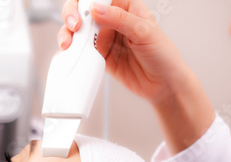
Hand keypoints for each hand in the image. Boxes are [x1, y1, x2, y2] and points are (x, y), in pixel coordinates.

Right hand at [59, 0, 188, 105]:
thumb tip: (96, 9)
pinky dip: (72, 51)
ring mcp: (105, 38)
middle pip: (84, 10)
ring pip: (79, 30)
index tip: (85, 9)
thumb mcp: (144, 32)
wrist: (162, 85)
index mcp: (126, 6)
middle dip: (72, 14)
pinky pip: (81, 50)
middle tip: (74, 25)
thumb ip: (120, 19)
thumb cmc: (163, 55)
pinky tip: (70, 52)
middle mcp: (113, 20)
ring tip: (69, 42)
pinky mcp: (99, 55)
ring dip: (68, 33)